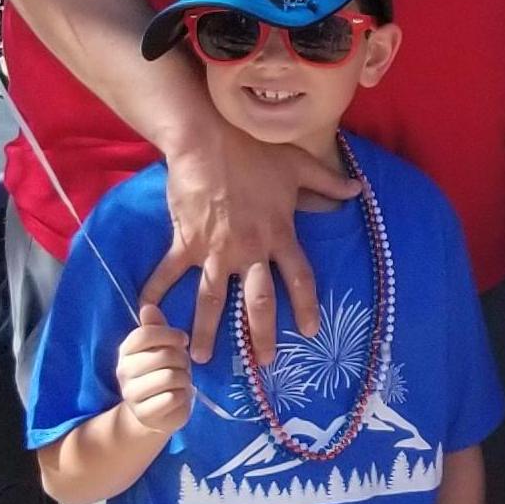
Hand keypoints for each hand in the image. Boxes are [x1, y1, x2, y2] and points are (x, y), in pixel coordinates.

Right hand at [114, 306, 193, 439]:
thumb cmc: (161, 373)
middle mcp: (123, 371)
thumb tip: (148, 307)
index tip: (183, 341)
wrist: (154, 413)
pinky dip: (183, 396)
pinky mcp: (145, 413)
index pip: (144, 334)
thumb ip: (156, 328)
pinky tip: (178, 397)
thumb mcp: (160, 348)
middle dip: (181, 360)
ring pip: (170, 376)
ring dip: (184, 378)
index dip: (170, 335)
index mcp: (126, 351)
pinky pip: (173, 397)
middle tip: (182, 366)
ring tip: (180, 382)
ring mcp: (131, 394)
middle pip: (162, 355)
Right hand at [144, 124, 356, 366]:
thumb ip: (328, 183)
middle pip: (258, 301)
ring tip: (199, 358)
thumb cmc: (255, 151)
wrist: (208, 141)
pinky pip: (168, 273)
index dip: (306, 306)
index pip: (299, 279)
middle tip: (263, 362)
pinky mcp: (186, 242)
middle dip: (260, 335)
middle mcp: (249, 250)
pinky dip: (155, 293)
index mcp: (279, 235)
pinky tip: (146, 315)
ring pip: (212, 299)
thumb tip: (359, 191)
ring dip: (207, 330)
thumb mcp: (299, 165)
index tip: (309, 332)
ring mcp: (215, 250)